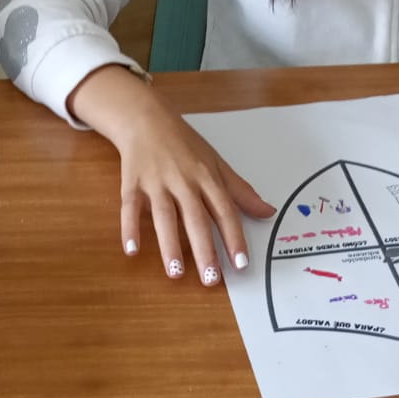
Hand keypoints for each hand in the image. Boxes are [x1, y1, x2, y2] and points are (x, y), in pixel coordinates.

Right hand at [71, 66, 273, 284]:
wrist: (146, 118)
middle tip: (210, 279)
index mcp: (207, 177)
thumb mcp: (217, 164)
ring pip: (164, 216)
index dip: (234, 238)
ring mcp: (156, 182)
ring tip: (175, 273)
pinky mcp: (132, 183)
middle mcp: (183, 181)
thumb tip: (269, 212)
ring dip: (169, 245)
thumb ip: (241, 192)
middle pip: (196, 218)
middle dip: (204, 249)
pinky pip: (129, 208)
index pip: (225, 211)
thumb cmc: (185, 145)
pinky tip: (132, 250)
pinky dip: (129, 228)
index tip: (241, 264)